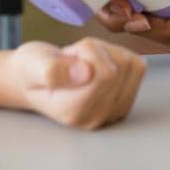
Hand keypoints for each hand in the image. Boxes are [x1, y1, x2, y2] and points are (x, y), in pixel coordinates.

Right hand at [9, 38, 146, 129]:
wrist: (33, 80)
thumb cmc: (32, 71)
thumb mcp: (32, 65)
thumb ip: (53, 71)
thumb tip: (86, 74)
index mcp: (75, 113)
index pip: (106, 74)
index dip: (89, 52)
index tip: (68, 56)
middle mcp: (97, 118)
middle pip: (120, 67)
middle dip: (97, 51)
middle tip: (73, 59)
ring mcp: (113, 112)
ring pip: (131, 64)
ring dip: (107, 52)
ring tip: (82, 62)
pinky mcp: (125, 101)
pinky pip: (137, 66)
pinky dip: (118, 56)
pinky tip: (96, 64)